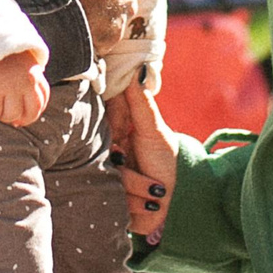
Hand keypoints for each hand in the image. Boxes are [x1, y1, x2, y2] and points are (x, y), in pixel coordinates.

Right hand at [0, 51, 50, 125]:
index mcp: (34, 73)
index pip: (42, 101)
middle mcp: (26, 80)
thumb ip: (26, 79)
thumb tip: (22, 113)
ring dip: (2, 115)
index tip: (21, 117)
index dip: (32, 113)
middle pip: (30, 113)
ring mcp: (9, 85)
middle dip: (19, 118)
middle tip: (7, 115)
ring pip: (11, 115)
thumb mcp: (19, 61)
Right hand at [110, 80, 176, 240]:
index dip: (113, 135)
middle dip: (128, 172)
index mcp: (112, 134)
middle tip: (143, 170)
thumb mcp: (154, 131)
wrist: (174, 201)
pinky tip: (150, 203)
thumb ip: (141, 102)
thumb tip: (137, 66)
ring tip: (157, 189)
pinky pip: (116, 203)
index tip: (125, 145)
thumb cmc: (165, 161)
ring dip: (139, 188)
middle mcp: (104, 157)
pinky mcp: (109, 204)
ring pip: (112, 182)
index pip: (97, 127)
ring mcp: (106, 181)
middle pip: (101, 160)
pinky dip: (138, 205)